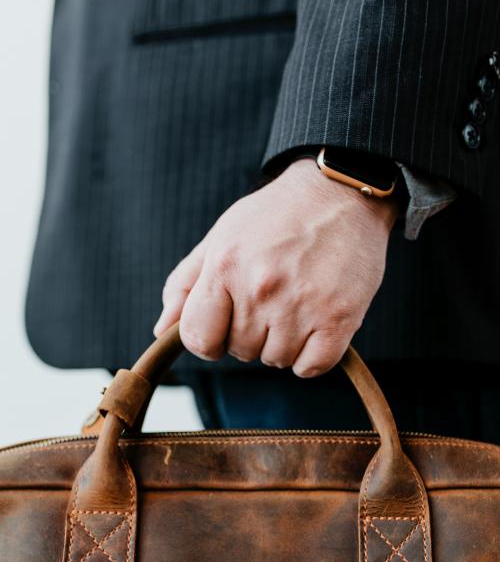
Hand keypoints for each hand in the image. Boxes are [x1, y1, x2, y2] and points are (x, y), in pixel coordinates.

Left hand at [154, 159, 398, 376]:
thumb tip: (162, 331)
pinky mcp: (339, 318)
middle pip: (240, 351)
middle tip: (271, 298)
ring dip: (283, 343)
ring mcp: (302, 305)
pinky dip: (311, 356)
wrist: (341, 194)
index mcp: (225, 266)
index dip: (207, 339)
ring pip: (275, 360)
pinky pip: (311, 367)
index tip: (223, 326)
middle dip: (250, 333)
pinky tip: (315, 324)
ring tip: (296, 303)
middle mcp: (261, 287)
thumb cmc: (276, 217)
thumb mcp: (221, 238)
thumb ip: (185, 285)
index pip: (197, 338)